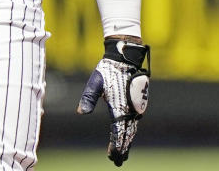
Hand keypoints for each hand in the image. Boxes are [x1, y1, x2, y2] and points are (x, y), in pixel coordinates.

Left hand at [77, 37, 149, 166]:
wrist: (125, 57)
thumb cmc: (108, 69)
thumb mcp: (95, 82)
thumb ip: (88, 98)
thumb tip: (80, 113)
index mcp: (119, 105)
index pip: (118, 131)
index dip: (115, 145)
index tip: (112, 156)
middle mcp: (130, 108)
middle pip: (127, 133)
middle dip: (123, 148)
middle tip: (119, 161)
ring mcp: (136, 105)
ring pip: (132, 128)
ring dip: (128, 141)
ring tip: (124, 153)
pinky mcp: (138, 102)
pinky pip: (135, 121)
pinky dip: (131, 131)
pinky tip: (128, 136)